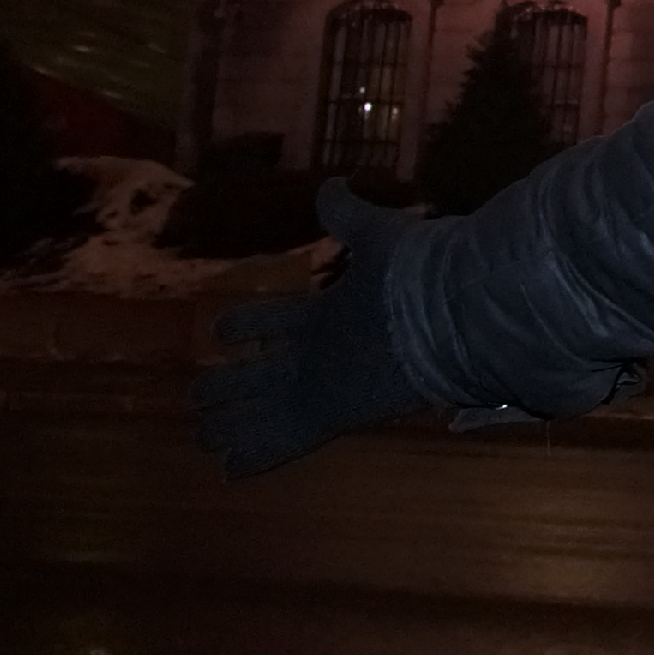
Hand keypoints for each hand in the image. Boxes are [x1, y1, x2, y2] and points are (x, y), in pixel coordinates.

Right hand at [195, 184, 431, 476]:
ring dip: (236, 421)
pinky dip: (256, 454)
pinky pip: (283, 440)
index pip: (279, 319)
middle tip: (198, 393)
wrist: (456, 312)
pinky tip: (228, 469)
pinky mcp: (329, 415)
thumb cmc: (418, 272)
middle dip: (234, 382)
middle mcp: (322, 352)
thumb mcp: (377, 235)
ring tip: (202, 434)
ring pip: (265, 408)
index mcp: (331, 312)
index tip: (219, 328)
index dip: (251, 323)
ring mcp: (323, 386)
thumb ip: (348, 215)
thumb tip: (328, 185)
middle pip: (265, 371)